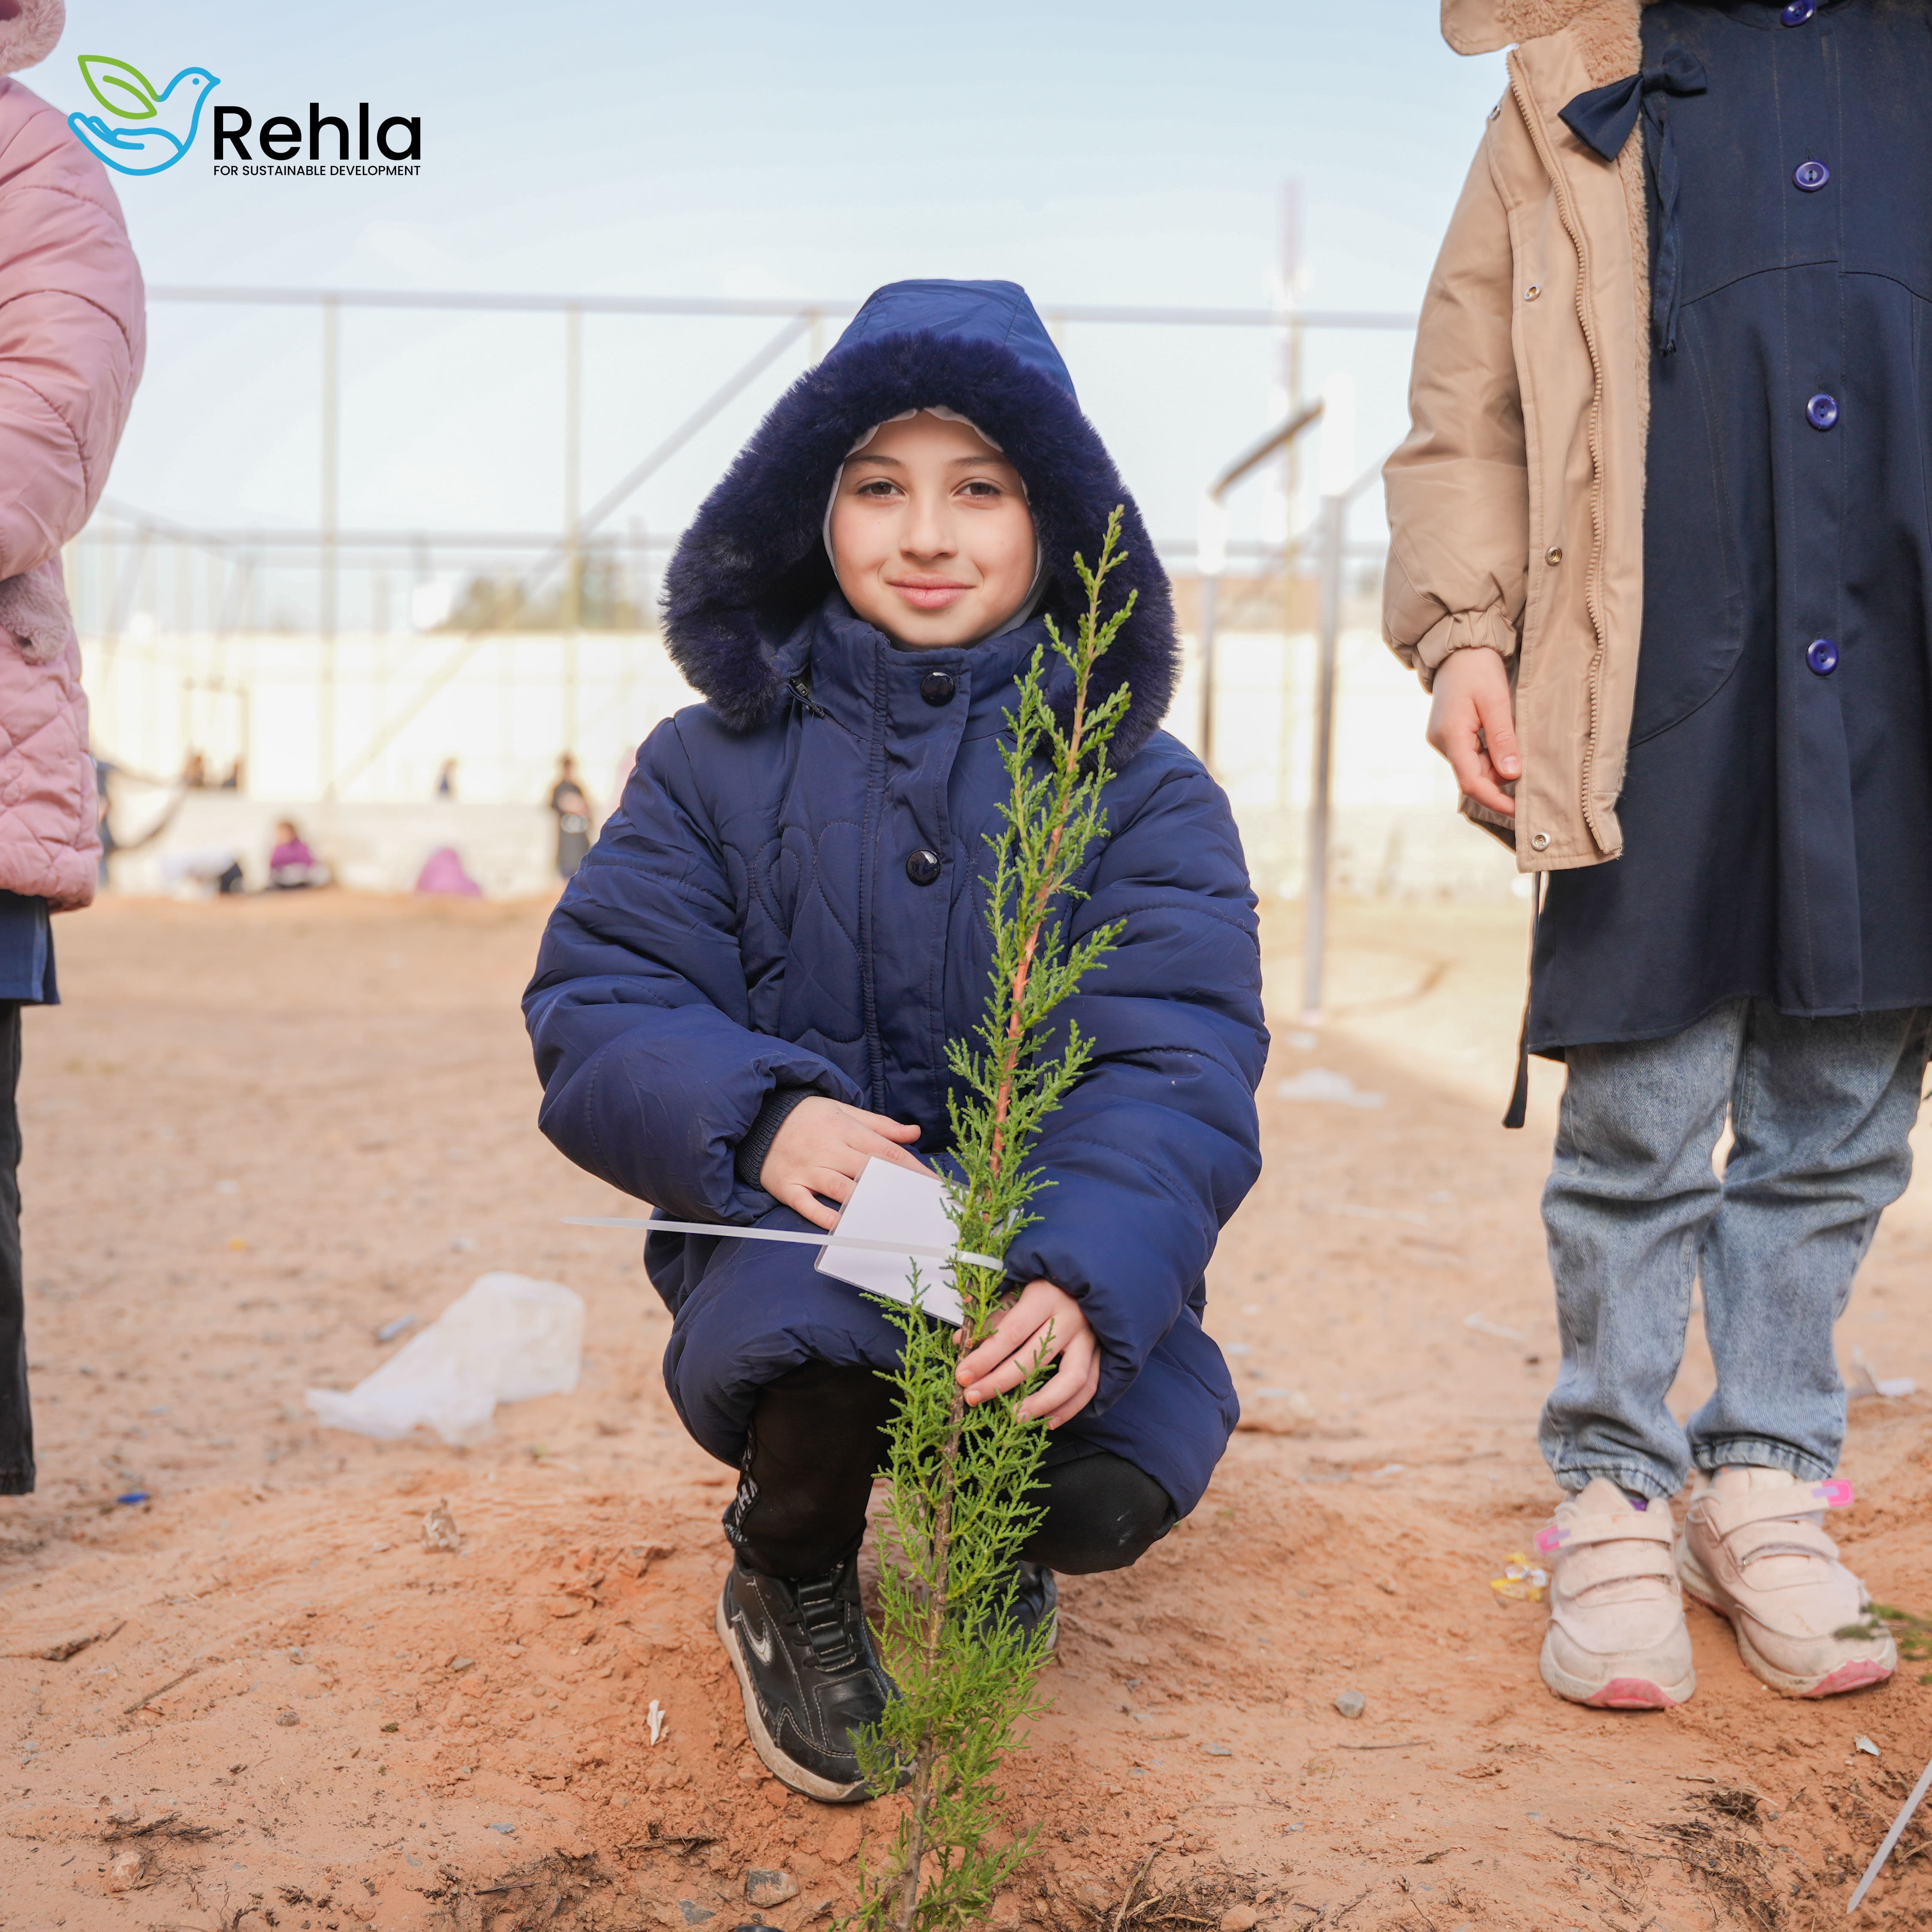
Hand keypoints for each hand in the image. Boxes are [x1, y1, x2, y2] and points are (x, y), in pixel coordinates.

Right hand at [760, 1096, 926, 1230]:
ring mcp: (806, 1168)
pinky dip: (821, 1215)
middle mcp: (828, 1149)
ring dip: (862, 1203)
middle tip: (918, 1208)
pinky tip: (840, 1225)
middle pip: (867, 1170)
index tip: (934, 1185)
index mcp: (846, 1130)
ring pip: (839, 1187)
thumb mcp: (845, 1113)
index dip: (912, 1168)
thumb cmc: (810, 1118)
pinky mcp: (787, 1185)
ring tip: (887, 1220)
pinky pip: (805, 1203)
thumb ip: (880, 1125)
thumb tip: (913, 1133)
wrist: (761, 1117)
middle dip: (895, 1188)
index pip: (886, 1151)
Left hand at [956, 1279, 1100, 1427]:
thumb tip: (962, 1342)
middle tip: (973, 1398)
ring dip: (1040, 1403)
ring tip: (1012, 1418)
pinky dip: (1070, 1407)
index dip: (985, 1358)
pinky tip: (1048, 1421)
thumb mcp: (1016, 1289)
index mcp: (1045, 1297)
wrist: (1090, 1273)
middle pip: (1034, 1359)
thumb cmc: (1045, 1282)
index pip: (1012, 1333)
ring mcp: (1090, 1337)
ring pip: (1070, 1379)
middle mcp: (1071, 1318)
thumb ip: (991, 1316)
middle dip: (999, 1382)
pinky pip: (1090, 1386)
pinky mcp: (1102, 1352)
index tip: (962, 1376)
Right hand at [1425, 646, 1519, 817]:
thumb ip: (1503, 739)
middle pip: (1473, 777)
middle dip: (1500, 785)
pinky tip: (1508, 749)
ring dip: (1498, 769)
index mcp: (1450, 736)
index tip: (1519, 810)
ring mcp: (1444, 739)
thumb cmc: (1477, 669)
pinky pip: (1472, 756)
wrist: (1459, 649)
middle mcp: (1442, 742)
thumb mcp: (1495, 701)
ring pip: (1474, 768)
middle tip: (1531, 785)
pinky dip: (1492, 758)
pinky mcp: (1451, 735)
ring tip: (1523, 759)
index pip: (1471, 782)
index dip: (1495, 800)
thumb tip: (1513, 775)